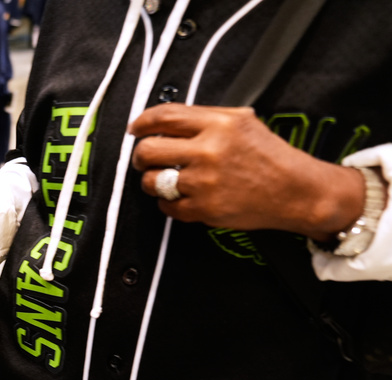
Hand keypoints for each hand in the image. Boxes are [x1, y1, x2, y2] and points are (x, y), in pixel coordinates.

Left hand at [130, 104, 363, 241]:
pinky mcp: (204, 209)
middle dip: (140, 155)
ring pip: (151, 181)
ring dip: (152, 181)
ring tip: (166, 179)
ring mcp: (205, 182)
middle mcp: (209, 151)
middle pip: (147, 150)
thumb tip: (165, 120)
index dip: (141, 123)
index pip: (163, 117)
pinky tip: (183, 196)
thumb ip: (205, 118)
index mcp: (219, 124)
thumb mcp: (244, 122)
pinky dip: (169, 203)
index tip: (135, 128)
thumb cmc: (271, 157)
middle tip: (145, 159)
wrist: (296, 191)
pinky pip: (166, 206)